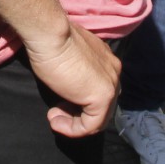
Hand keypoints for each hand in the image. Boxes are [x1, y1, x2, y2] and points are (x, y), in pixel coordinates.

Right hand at [22, 22, 119, 138]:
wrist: (50, 34)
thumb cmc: (51, 43)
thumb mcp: (66, 60)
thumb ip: (75, 72)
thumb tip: (69, 85)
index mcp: (106, 61)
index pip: (98, 90)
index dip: (78, 103)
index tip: (57, 103)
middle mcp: (114, 72)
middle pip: (101, 106)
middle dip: (77, 113)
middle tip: (56, 111)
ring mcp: (111, 85)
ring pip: (98, 118)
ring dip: (74, 124)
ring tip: (54, 118)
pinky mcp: (103, 97)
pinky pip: (91, 125)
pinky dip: (73, 129)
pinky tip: (56, 122)